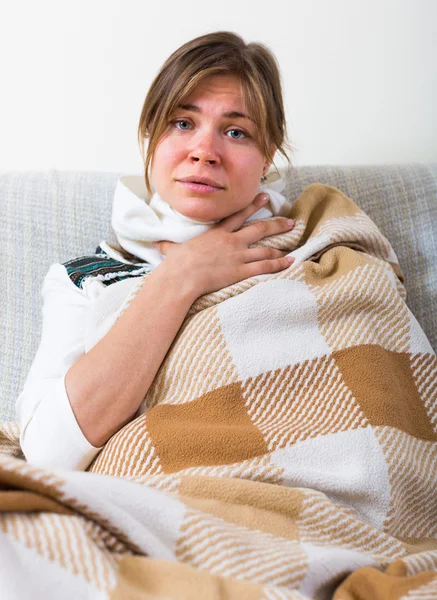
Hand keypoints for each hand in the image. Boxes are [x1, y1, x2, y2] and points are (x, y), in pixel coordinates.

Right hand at [153, 192, 295, 297]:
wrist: (181, 277)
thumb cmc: (176, 265)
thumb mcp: (172, 251)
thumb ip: (169, 247)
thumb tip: (157, 244)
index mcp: (217, 233)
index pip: (238, 215)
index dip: (253, 205)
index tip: (265, 197)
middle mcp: (231, 241)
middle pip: (259, 229)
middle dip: (277, 224)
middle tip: (291, 221)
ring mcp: (238, 256)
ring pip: (265, 249)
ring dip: (281, 246)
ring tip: (294, 244)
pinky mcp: (241, 271)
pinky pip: (265, 266)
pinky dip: (279, 264)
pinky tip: (290, 261)